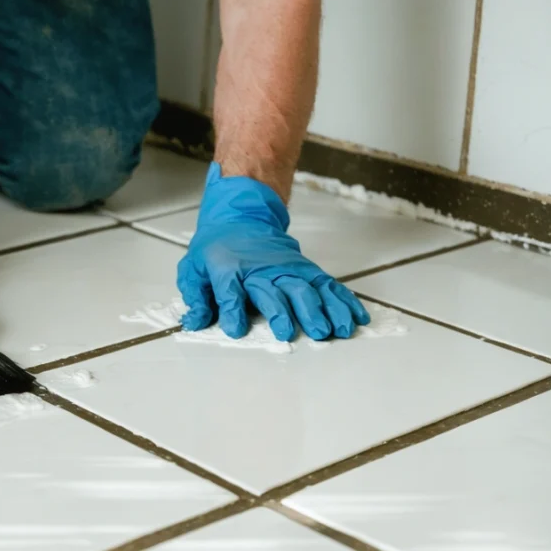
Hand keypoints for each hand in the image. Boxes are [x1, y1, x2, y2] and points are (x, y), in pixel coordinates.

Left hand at [176, 164, 369, 341]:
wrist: (241, 217)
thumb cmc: (216, 248)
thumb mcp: (194, 268)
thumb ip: (196, 296)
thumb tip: (195, 322)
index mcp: (228, 268)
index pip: (229, 290)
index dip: (232, 309)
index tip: (236, 329)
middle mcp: (260, 269)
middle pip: (274, 291)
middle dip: (283, 312)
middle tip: (288, 333)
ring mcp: (286, 269)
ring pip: (306, 289)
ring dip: (321, 310)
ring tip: (332, 331)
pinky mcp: (304, 269)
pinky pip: (327, 285)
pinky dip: (343, 301)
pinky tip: (355, 317)